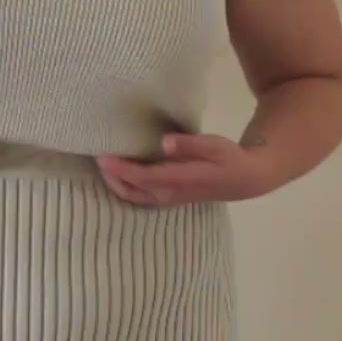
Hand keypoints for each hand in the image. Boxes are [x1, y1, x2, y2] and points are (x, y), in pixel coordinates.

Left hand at [95, 131, 276, 206]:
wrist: (245, 180)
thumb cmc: (229, 159)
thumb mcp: (215, 145)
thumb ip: (190, 144)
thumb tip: (164, 142)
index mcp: (180, 180)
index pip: (142, 177)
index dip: (121, 169)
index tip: (102, 156)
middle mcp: (170, 193)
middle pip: (132, 191)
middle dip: (111, 177)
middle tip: (96, 158)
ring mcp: (170, 198)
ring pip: (135, 197)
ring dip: (116, 184)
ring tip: (103, 166)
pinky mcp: (171, 198)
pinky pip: (141, 197)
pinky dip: (126, 187)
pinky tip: (119, 175)